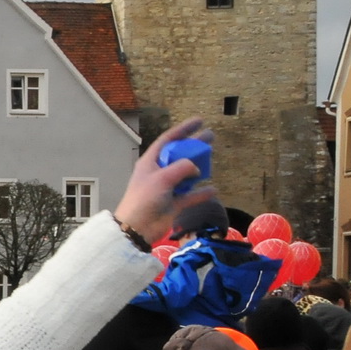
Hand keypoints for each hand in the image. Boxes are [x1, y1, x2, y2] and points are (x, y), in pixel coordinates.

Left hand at [112, 119, 216, 242]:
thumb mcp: (163, 177)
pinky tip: (213, 189)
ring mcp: (166, 188)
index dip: (183, 129)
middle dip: (195, 145)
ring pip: (186, 174)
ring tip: (211, 159)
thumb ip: (182, 167)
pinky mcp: (173, 204)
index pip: (168, 140)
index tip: (199, 121)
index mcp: (151, 162)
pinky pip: (190, 196)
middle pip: (180, 155)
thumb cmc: (145, 198)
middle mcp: (158, 172)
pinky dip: (200, 193)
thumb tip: (196, 168)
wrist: (137, 228)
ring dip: (198, 168)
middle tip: (211, 136)